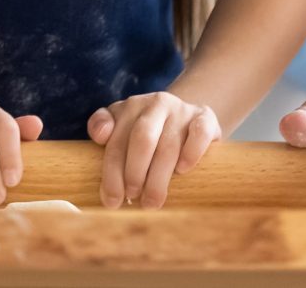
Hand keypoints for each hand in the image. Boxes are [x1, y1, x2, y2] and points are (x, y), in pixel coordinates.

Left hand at [86, 91, 219, 208]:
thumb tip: (99, 136)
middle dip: (134, 174)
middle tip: (132, 199)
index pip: (116, 141)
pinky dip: (191, 153)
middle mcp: (156, 103)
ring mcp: (182, 110)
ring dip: (158, 177)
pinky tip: (182, 171)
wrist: (188, 119)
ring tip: (152, 201)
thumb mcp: (122, 126)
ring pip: (169, 144)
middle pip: (142, 140)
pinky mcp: (205, 117)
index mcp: (130, 107)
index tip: (112, 200)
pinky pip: (199, 133)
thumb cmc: (149, 132)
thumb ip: (101, 126)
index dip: (112, 173)